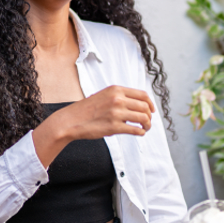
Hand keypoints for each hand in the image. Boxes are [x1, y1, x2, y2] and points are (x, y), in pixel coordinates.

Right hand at [32, 86, 154, 167]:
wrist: (71, 120)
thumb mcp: (104, 95)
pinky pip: (135, 130)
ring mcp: (116, 113)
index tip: (152, 110)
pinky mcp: (114, 127)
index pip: (142, 95)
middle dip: (150, 116)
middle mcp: (117, 99)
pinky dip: (141, 132)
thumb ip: (120, 97)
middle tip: (148, 121)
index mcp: (116, 90)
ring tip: (145, 128)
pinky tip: (139, 133)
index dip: (151, 103)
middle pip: (145, 107)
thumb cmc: (87, 110)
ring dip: (147, 125)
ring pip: (143, 118)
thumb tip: (138, 104)